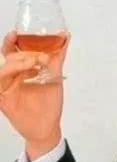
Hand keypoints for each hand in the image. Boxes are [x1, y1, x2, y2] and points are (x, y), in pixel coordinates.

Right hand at [0, 29, 69, 157]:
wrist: (48, 127)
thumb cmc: (49, 104)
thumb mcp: (55, 76)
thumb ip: (57, 57)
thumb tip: (66, 37)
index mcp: (21, 70)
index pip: (12, 52)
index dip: (11, 42)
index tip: (16, 33)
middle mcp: (12, 77)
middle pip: (9, 58)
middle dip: (23, 54)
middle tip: (41, 57)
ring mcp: (7, 88)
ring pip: (4, 70)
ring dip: (18, 64)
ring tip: (34, 63)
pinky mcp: (3, 100)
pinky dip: (7, 76)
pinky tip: (24, 76)